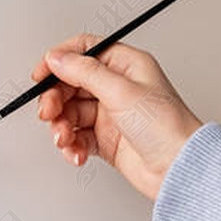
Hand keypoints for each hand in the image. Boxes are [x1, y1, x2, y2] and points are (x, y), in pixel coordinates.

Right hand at [31, 34, 202, 201]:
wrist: (179, 168)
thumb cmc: (167, 128)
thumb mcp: (122, 91)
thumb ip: (85, 72)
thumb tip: (58, 58)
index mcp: (126, 65)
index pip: (84, 52)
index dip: (59, 60)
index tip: (41, 75)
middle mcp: (118, 87)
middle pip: (71, 84)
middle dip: (56, 100)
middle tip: (49, 113)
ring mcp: (111, 114)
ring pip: (71, 113)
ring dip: (62, 127)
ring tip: (65, 138)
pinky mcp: (107, 139)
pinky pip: (78, 137)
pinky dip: (72, 145)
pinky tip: (76, 152)